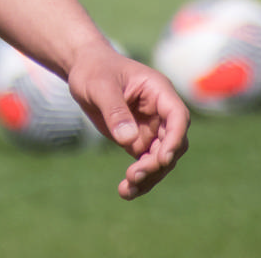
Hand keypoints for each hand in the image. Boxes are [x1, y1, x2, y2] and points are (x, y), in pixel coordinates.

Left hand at [66, 42, 190, 200]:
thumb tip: (129, 140)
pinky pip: (146, 164)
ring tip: (126, 189)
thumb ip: (115, 110)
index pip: (178, 117)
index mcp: (158, 91)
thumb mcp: (100, 86)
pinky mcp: (139, 141)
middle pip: (173, 143)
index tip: (163, 159)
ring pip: (161, 159)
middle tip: (134, 175)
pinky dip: (139, 178)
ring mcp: (152, 128)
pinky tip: (126, 191)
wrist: (83, 70)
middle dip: (158, 163)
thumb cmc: (94, 70)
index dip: (175, 139)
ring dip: (149, 176)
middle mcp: (160, 112)